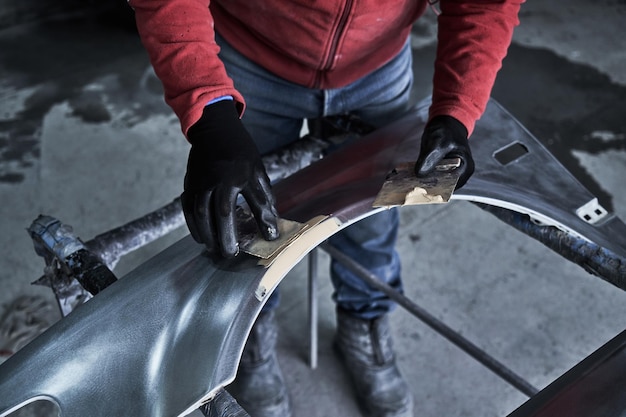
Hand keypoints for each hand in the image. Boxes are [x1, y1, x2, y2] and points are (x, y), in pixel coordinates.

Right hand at [181, 100, 278, 256]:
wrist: (214, 129)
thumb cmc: (239, 151)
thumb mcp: (257, 169)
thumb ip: (263, 196)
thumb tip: (272, 222)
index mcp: (238, 175)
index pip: (253, 203)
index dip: (262, 221)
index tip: (269, 236)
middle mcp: (216, 180)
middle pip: (218, 214)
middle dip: (224, 237)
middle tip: (230, 254)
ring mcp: (199, 182)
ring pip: (199, 214)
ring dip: (206, 234)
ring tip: (214, 249)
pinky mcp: (189, 184)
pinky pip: (188, 208)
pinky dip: (193, 225)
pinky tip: (201, 236)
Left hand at [414, 115, 473, 188]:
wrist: (446, 123)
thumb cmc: (446, 131)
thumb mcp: (437, 142)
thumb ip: (430, 158)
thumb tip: (420, 174)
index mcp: (466, 167)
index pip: (451, 185)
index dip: (435, 188)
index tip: (420, 189)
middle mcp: (461, 173)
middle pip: (444, 186)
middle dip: (428, 187)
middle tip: (411, 187)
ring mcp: (451, 172)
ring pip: (437, 183)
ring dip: (424, 183)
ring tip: (409, 182)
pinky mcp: (442, 171)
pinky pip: (433, 177)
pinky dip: (424, 177)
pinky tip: (412, 176)